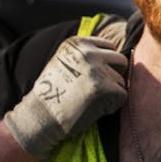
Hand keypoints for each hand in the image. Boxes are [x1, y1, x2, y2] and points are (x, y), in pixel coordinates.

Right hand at [2, 35, 127, 159]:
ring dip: (110, 93)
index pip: (110, 47)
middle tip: (94, 91)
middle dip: (113, 76)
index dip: (105, 65)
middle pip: (121, 61)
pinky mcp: (106, 88)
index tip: (90, 78)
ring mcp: (97, 70)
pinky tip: (92, 110)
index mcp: (78, 43)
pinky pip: (122, 96)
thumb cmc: (54, 94)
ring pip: (121, 80)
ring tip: (88, 101)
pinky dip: (111, 106)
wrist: (38, 119)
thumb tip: (119, 51)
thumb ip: (87, 54)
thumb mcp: (66, 63)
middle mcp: (89, 52)